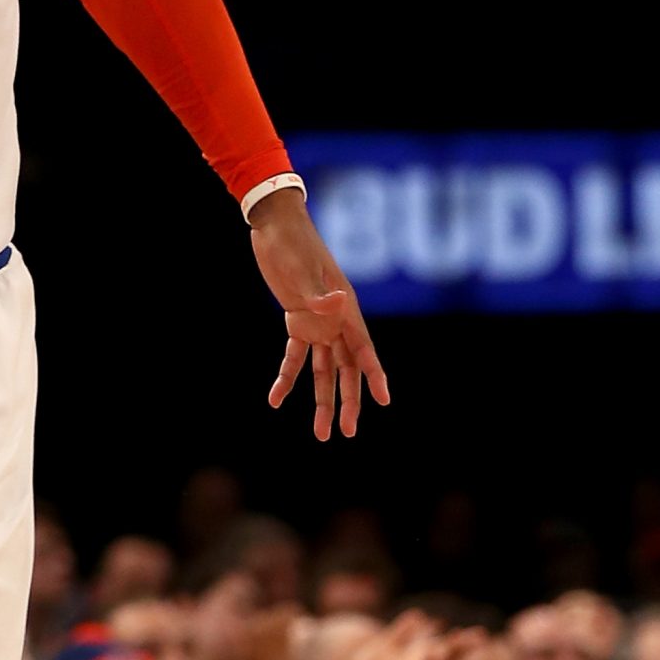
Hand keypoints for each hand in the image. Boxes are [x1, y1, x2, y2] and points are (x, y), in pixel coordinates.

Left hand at [250, 190, 390, 438]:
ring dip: (322, 400)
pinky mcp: (297, 319)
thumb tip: (341, 303)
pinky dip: (287, 377)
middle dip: (349, 402)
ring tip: (322, 434)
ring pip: (325, 369)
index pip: (364, 350)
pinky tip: (275, 399)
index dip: (375, 375)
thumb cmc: (292, 243)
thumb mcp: (302, 268)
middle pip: (347, 369)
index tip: (385, 401)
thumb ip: (319, 292)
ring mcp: (318, 322)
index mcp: (346, 309)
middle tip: (348, 433)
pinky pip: (296, 356)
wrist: (275, 224)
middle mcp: (337, 320)